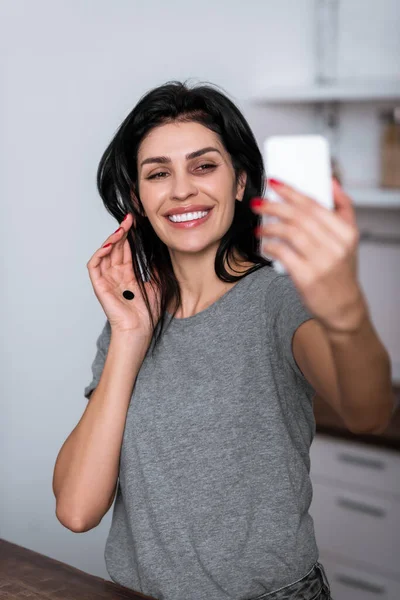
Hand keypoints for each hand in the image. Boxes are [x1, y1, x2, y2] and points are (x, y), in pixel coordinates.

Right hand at [86, 212, 160, 338]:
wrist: (139, 329)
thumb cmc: (146, 313)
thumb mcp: (155, 284)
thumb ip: (153, 268)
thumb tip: (159, 251)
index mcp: (127, 274)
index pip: (126, 250)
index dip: (130, 236)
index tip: (137, 223)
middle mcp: (115, 275)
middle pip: (116, 248)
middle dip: (122, 232)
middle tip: (130, 219)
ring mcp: (106, 279)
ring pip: (105, 253)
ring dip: (112, 239)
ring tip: (122, 228)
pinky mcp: (99, 285)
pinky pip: (94, 265)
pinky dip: (100, 253)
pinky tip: (111, 245)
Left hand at [251, 177, 367, 333]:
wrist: (343, 306)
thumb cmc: (340, 270)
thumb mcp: (349, 239)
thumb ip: (342, 208)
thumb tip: (330, 181)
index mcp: (347, 232)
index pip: (315, 204)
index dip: (292, 191)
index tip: (274, 183)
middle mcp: (336, 246)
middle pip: (300, 216)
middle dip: (275, 205)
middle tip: (259, 202)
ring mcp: (322, 262)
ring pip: (290, 232)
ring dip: (270, 225)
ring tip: (260, 225)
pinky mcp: (307, 278)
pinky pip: (283, 254)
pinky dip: (271, 246)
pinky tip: (264, 244)